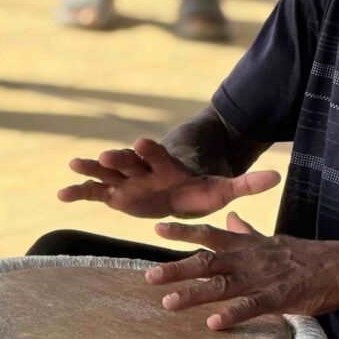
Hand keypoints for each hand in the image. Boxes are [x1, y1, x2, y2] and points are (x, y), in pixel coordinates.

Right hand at [57, 138, 279, 218]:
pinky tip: (61, 196)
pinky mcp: (116, 195)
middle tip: (107, 155)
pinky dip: (79, 193)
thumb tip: (278, 177)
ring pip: (108, 173)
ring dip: (92, 169)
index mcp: (167, 165)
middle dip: (119, 158)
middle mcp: (144, 169)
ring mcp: (128, 181)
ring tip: (75, 165)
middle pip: (130, 160)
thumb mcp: (225, 187)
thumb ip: (247, 184)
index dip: (151, 149)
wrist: (183, 183)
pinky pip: (95, 193)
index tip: (143, 142)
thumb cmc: (203, 185)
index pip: (158, 153)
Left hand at [145, 212, 338, 326]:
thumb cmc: (307, 256)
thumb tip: (231, 217)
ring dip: (194, 294)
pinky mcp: (279, 297)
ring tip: (168, 304)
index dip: (184, 232)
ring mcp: (262, 278)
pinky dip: (232, 314)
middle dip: (177, 268)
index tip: (157, 228)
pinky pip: (252, 306)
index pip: (210, 235)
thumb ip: (248, 232)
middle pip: (207, 261)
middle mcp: (249, 259)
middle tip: (148, 276)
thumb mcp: (272, 240)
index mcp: (248, 245)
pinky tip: (214, 323)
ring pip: (222, 284)